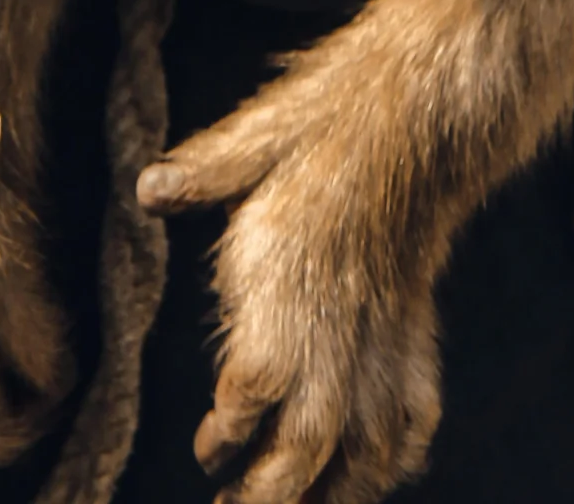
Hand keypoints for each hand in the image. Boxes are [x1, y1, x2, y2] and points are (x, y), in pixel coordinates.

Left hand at [139, 72, 445, 503]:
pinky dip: (398, 455)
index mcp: (290, 280)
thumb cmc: (335, 117)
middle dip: (271, 497)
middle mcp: (339, 324)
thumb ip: (208, 168)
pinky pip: (415, 415)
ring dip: (333, 493)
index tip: (207, 448)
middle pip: (308, 444)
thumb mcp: (265, 130)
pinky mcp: (416, 330)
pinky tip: (379, 470)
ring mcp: (386, 335)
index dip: (228, 430)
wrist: (427, 109)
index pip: (255, 385)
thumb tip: (147, 189)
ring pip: (365, 447)